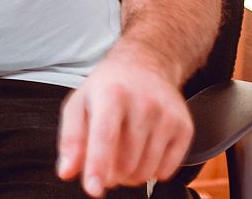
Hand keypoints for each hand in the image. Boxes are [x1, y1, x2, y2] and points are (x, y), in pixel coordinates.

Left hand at [57, 52, 192, 195]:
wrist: (145, 66)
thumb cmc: (106, 89)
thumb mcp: (79, 104)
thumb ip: (70, 139)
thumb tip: (67, 172)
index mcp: (111, 94)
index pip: (105, 136)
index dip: (98, 166)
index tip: (93, 190)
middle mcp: (143, 103)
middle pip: (126, 161)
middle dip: (110, 174)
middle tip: (104, 164)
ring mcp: (167, 116)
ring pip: (146, 170)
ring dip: (129, 176)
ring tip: (121, 158)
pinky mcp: (184, 128)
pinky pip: (167, 171)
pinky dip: (151, 172)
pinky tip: (142, 154)